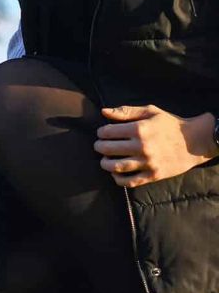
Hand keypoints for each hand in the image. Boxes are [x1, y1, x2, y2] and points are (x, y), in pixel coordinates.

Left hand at [94, 105, 218, 186]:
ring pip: (117, 167)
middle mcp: (141, 147)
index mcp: (139, 129)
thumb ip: (126, 111)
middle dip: (99, 147)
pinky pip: (130, 181)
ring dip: (105, 164)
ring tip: (104, 160)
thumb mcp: (150, 111)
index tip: (101, 133)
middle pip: (109, 149)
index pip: (109, 132)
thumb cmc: (170, 124)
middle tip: (98, 146)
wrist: (194, 142)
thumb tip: (104, 112)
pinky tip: (115, 174)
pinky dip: (118, 179)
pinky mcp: (153, 175)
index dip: (101, 132)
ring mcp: (147, 163)